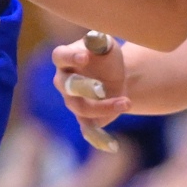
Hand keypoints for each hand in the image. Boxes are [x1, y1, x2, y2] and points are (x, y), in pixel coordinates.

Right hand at [51, 29, 127, 152]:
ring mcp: (73, 102)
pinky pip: (88, 130)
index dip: (70, 57)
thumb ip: (100, 42)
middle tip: (101, 88)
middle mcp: (64, 81)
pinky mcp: (85, 118)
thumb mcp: (107, 45)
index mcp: (65, 58)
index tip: (84, 56)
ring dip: (104, 107)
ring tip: (126, 102)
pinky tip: (112, 146)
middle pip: (68, 86)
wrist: (115, 75)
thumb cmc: (106, 55)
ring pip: (82, 108)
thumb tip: (96, 40)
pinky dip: (99, 139)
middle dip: (84, 87)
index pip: (60, 56)